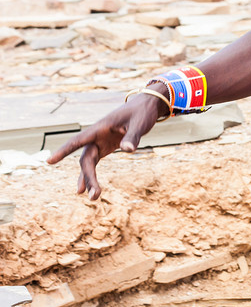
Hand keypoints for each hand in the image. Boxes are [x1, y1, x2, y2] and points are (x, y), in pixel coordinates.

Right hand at [47, 92, 163, 199]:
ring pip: (89, 163)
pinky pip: (94, 163)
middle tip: (93, 196)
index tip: (49, 161)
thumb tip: (127, 151)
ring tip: (93, 198)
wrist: (145, 107)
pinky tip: (87, 190)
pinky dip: (91, 175)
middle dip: (88, 177)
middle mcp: (95, 136)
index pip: (77, 141)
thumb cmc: (141, 113)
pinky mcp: (106, 147)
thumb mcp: (139, 124)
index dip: (64, 151)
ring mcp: (99, 142)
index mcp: (99, 128)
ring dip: (89, 180)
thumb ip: (133, 137)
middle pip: (86, 159)